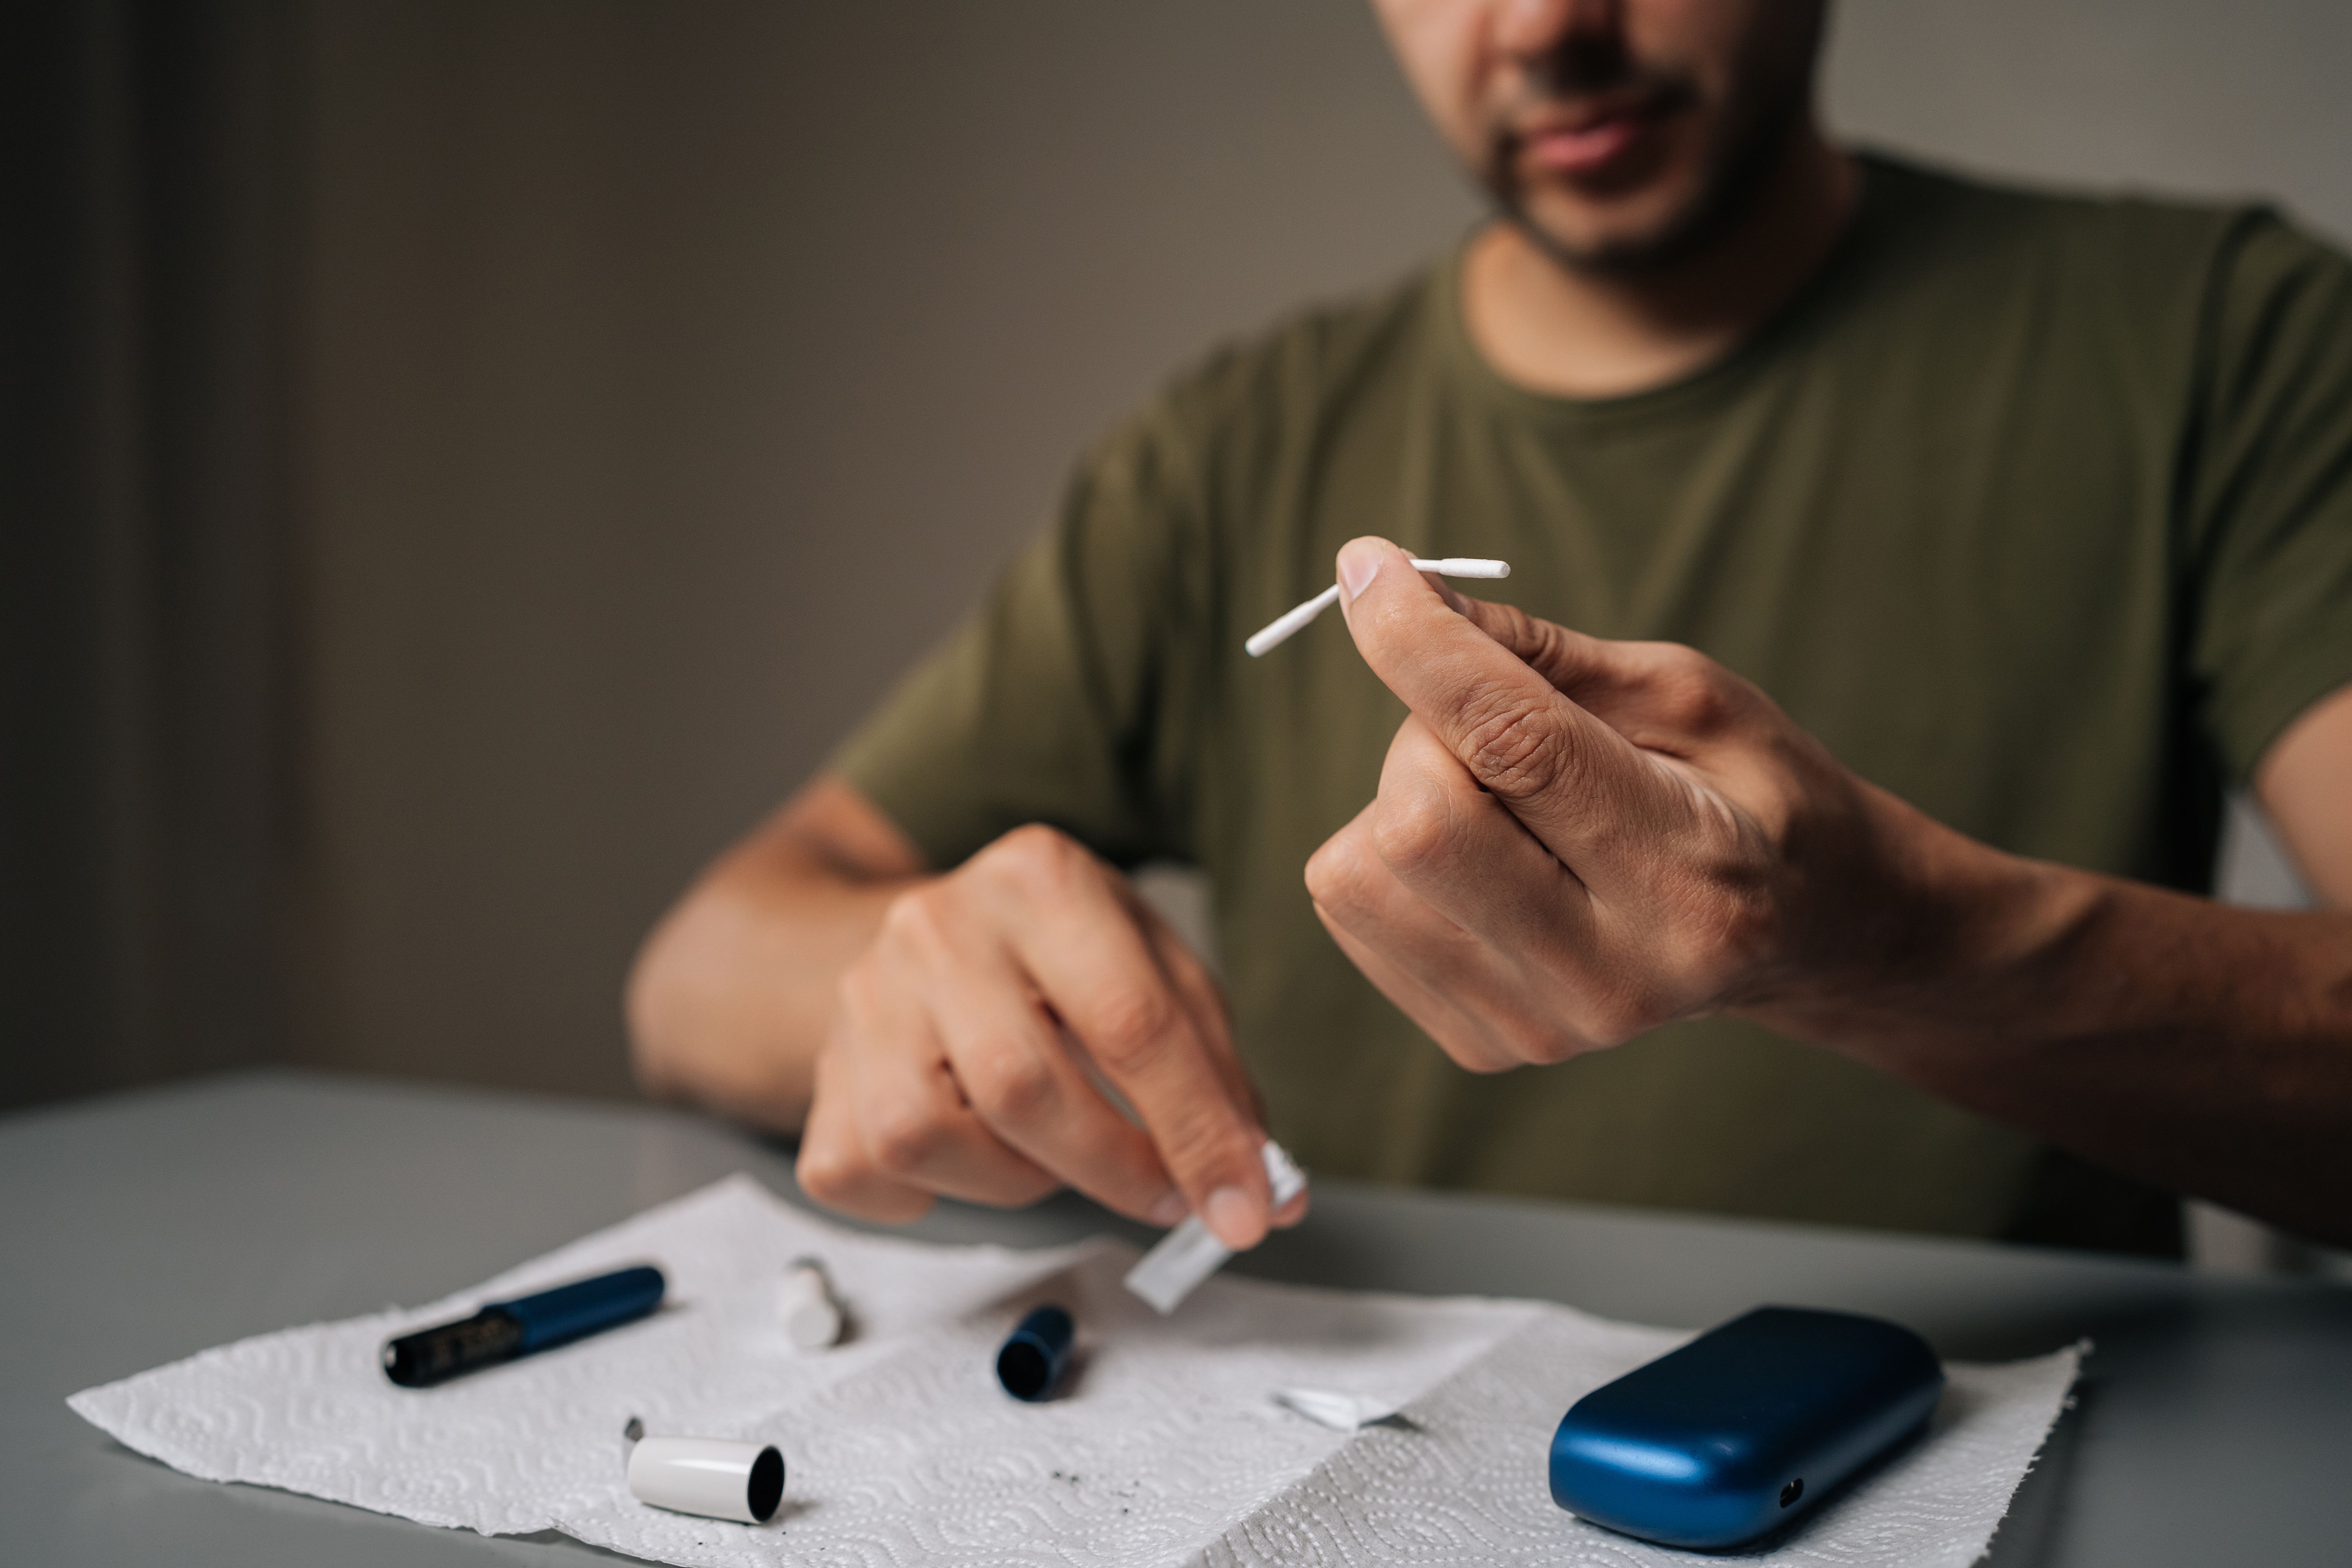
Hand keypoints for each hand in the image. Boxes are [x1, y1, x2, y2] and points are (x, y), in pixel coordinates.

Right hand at [795, 824, 1301, 1246]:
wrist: (932, 936)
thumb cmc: (1065, 960)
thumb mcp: (1156, 969)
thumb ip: (1217, 1073)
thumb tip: (1267, 1193)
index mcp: (1039, 877)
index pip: (1130, 1022)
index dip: (1197, 1131)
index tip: (1246, 1209)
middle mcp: (936, 925)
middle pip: (1022, 1085)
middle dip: (1115, 1168)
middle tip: (1168, 1199)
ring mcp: (863, 998)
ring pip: (929, 1137)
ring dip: (1018, 1178)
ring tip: (1056, 1149)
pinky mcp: (821, 1072)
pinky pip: (865, 1170)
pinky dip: (934, 1194)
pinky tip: (975, 1153)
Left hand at [1305, 537, 1941, 1069]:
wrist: (1798, 936)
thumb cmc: (1745, 795)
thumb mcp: (1689, 697)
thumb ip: (1546, 655)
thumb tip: (1405, 596)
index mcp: (1685, 878)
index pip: (1515, 748)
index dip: (1423, 646)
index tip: (1368, 564)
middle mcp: (1610, 975)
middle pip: (1418, 821)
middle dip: (1424, 735)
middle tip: (1488, 724)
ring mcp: (1540, 1027)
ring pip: (1361, 871)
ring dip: (1403, 798)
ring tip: (1499, 803)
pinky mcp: (1481, 1044)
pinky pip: (1352, 912)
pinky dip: (1389, 857)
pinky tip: (1483, 859)